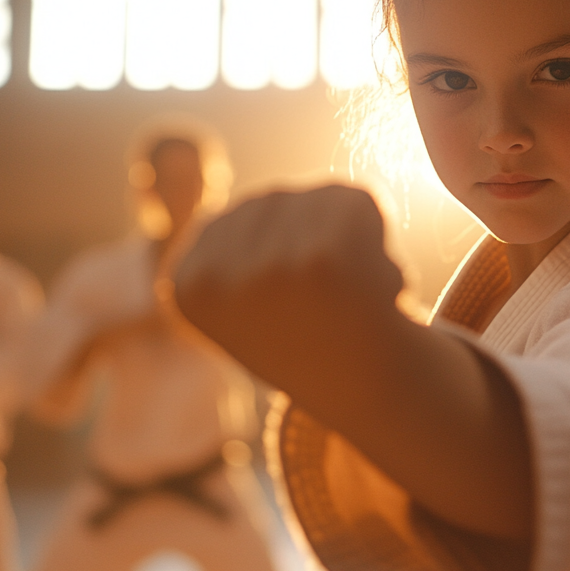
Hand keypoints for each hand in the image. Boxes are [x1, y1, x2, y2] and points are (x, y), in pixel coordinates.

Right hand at [171, 185, 405, 390]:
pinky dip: (381, 233)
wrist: (374, 391)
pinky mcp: (324, 254)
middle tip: (330, 301)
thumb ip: (241, 238)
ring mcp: (267, 263)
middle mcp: (216, 273)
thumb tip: (280, 178)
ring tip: (352, 294)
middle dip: (320, 238)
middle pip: (283, 201)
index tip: (293, 304)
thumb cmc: (315, 337)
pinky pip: (359, 199)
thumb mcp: (252, 292)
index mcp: (188, 282)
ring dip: (355, 236)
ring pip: (321, 198)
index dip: (286, 252)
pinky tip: (377, 287)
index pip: (246, 215)